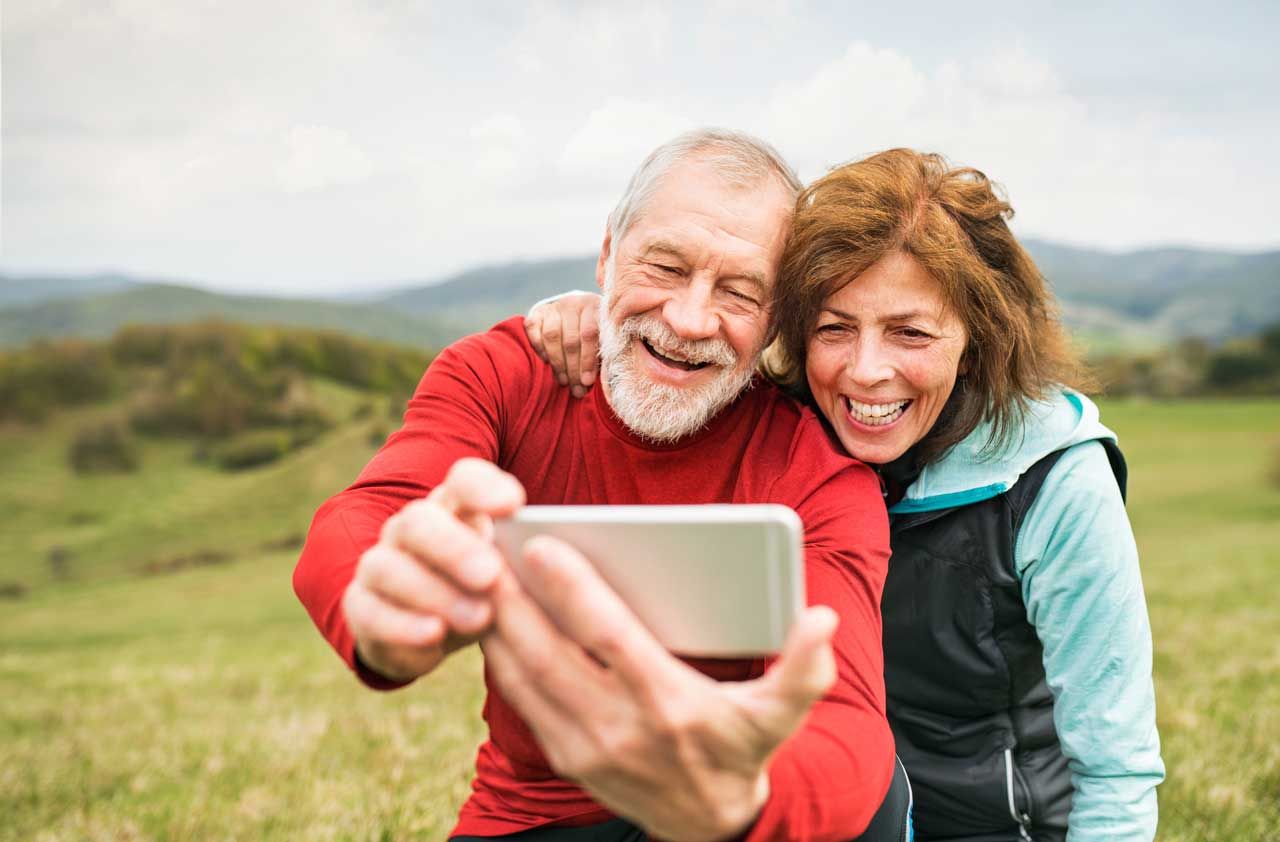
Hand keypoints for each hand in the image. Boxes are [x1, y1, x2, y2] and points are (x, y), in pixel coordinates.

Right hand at [342, 458, 524, 682]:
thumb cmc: (483, 591)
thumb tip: (566, 562)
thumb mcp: (509, 575)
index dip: (484, 487)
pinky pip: (370, 611)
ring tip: (478, 617)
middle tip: (491, 575)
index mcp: (453, 509)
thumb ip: (526, 562)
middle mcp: (410, 528)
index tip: (515, 505)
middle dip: (454, 547)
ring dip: (434, 592)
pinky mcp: (360, 606)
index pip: (463, 480)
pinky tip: (434, 635)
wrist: (429, 632)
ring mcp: (380, 564)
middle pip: (420, 521)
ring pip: (389, 566)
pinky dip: (403, 625)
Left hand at [482, 536, 838, 841]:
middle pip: (548, 652)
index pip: (608, 637)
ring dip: (497, 624)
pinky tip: (491, 618)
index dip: (572, 590)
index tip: (542, 546)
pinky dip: (499, 656)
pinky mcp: (565, 756)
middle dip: (512, 598)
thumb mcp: (780, 714)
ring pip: (523, 675)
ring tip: (478, 571)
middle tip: (486, 546)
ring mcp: (585, 745)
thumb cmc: (742, 749)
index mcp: (668, 702)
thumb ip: (803, 667)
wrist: (709, 826)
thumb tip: (820, 619)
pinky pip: (519, 699)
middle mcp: (618, 726)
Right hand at [524, 292, 602, 397]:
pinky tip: (547, 362)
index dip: (588, 360)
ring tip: (564, 381)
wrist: (578, 310)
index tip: (587, 382)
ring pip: (552, 336)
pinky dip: (539, 347)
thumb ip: (604, 353)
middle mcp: (575, 302)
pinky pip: (533, 329)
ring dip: (557, 363)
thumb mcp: (606, 338)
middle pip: (571, 340)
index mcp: (595, 307)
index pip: (589, 335)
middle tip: (576, 389)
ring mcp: (555, 305)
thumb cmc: (597, 332)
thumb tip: (595, 380)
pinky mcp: (538, 311)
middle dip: (573, 369)